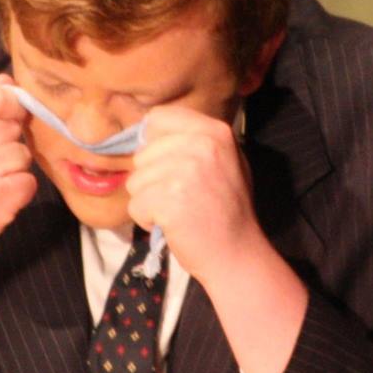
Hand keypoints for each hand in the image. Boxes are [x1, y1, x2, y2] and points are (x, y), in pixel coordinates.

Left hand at [126, 106, 305, 372]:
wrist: (237, 254)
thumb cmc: (227, 210)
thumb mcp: (224, 161)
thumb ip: (192, 141)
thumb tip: (146, 130)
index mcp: (215, 131)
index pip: (158, 119)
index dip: (155, 144)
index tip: (168, 166)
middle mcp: (202, 145)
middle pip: (143, 153)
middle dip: (151, 179)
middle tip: (179, 198)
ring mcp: (186, 171)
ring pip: (135, 180)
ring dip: (149, 202)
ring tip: (178, 212)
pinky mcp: (170, 199)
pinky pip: (136, 205)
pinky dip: (147, 220)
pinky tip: (172, 225)